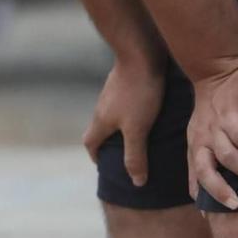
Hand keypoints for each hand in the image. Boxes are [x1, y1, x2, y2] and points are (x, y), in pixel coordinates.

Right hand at [83, 57, 165, 186]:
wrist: (140, 55)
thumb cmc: (139, 94)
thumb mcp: (138, 129)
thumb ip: (135, 155)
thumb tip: (136, 182)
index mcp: (101, 121)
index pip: (90, 143)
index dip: (95, 156)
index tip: (105, 165)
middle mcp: (102, 108)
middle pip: (99, 130)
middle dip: (108, 144)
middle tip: (123, 154)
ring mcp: (111, 94)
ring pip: (111, 116)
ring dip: (120, 128)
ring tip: (139, 136)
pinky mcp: (123, 84)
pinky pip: (122, 104)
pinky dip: (130, 113)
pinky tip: (147, 113)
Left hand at [187, 61, 237, 208]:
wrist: (215, 70)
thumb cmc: (209, 115)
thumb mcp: (196, 140)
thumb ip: (198, 169)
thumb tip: (198, 204)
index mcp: (200, 141)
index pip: (203, 169)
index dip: (215, 188)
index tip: (235, 205)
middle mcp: (213, 128)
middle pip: (228, 155)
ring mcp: (229, 111)